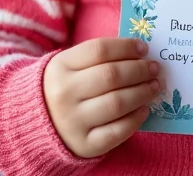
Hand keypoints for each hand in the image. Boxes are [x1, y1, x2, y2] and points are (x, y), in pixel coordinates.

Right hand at [43, 37, 162, 157]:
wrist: (38, 124)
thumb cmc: (66, 87)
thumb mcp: (70, 66)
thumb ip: (99, 57)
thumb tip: (140, 52)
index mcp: (61, 66)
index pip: (99, 50)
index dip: (125, 47)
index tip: (144, 48)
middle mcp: (64, 93)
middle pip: (111, 76)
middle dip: (139, 70)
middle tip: (154, 68)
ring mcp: (73, 121)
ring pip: (117, 103)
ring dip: (142, 93)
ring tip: (154, 86)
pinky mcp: (84, 144)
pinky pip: (117, 132)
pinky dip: (135, 119)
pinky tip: (144, 109)